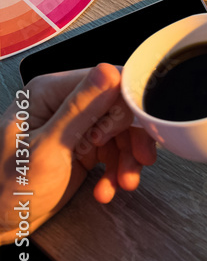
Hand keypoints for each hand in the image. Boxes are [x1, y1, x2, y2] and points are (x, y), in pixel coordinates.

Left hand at [1, 65, 156, 243]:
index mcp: (50, 93)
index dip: (128, 106)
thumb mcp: (48, 149)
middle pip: (120, 108)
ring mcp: (75, 126)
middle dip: (132, 138)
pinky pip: (115, 151)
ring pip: (122, 131)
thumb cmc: (7, 188)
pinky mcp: (83, 147)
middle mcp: (64, 104)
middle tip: (138, 161)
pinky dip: (117, 171)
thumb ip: (80, 109)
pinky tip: (108, 188)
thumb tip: (109, 72)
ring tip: (125, 182)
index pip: (108, 80)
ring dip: (128, 159)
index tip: (139, 129)